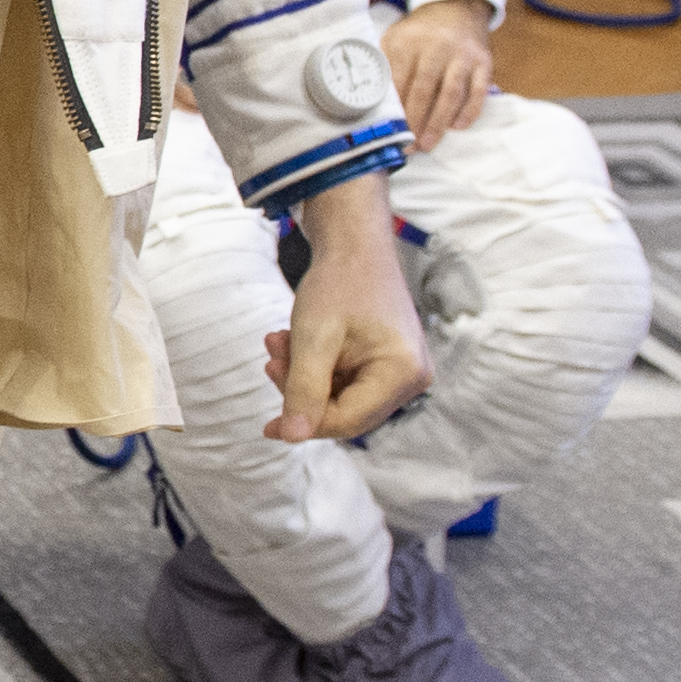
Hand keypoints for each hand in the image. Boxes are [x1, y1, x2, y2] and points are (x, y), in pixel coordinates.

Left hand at [263, 173, 429, 443]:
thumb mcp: (312, 338)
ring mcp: (403, 370)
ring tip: (276, 341)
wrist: (354, 243)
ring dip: (302, 376)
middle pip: (346, 412)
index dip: (305, 424)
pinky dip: (314, 366)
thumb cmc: (337, 283)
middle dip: (301, 393)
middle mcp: (413, 378)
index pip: (348, 421)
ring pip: (340, 396)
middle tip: (270, 360)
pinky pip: (345, 380)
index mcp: (404, 373)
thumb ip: (302, 389)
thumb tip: (291, 438)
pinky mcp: (388, 362)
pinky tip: (290, 341)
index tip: (267, 425)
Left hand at [384, 0, 494, 150]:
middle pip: (424, 89)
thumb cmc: (418, 34)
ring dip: (439, 121)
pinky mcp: (484, 62)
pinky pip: (479, 89)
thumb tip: (369, 100)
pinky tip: (457, 126)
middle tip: (407, 146)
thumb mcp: (394, 39)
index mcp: (407, 42)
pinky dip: (470, 110)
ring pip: (451, 92)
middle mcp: (436, 47)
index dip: (394, 108)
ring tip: (427, 144)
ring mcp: (462, 55)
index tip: (388, 131)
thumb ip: (384, 65)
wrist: (456, 8)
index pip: (398, 80)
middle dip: (415, 121)